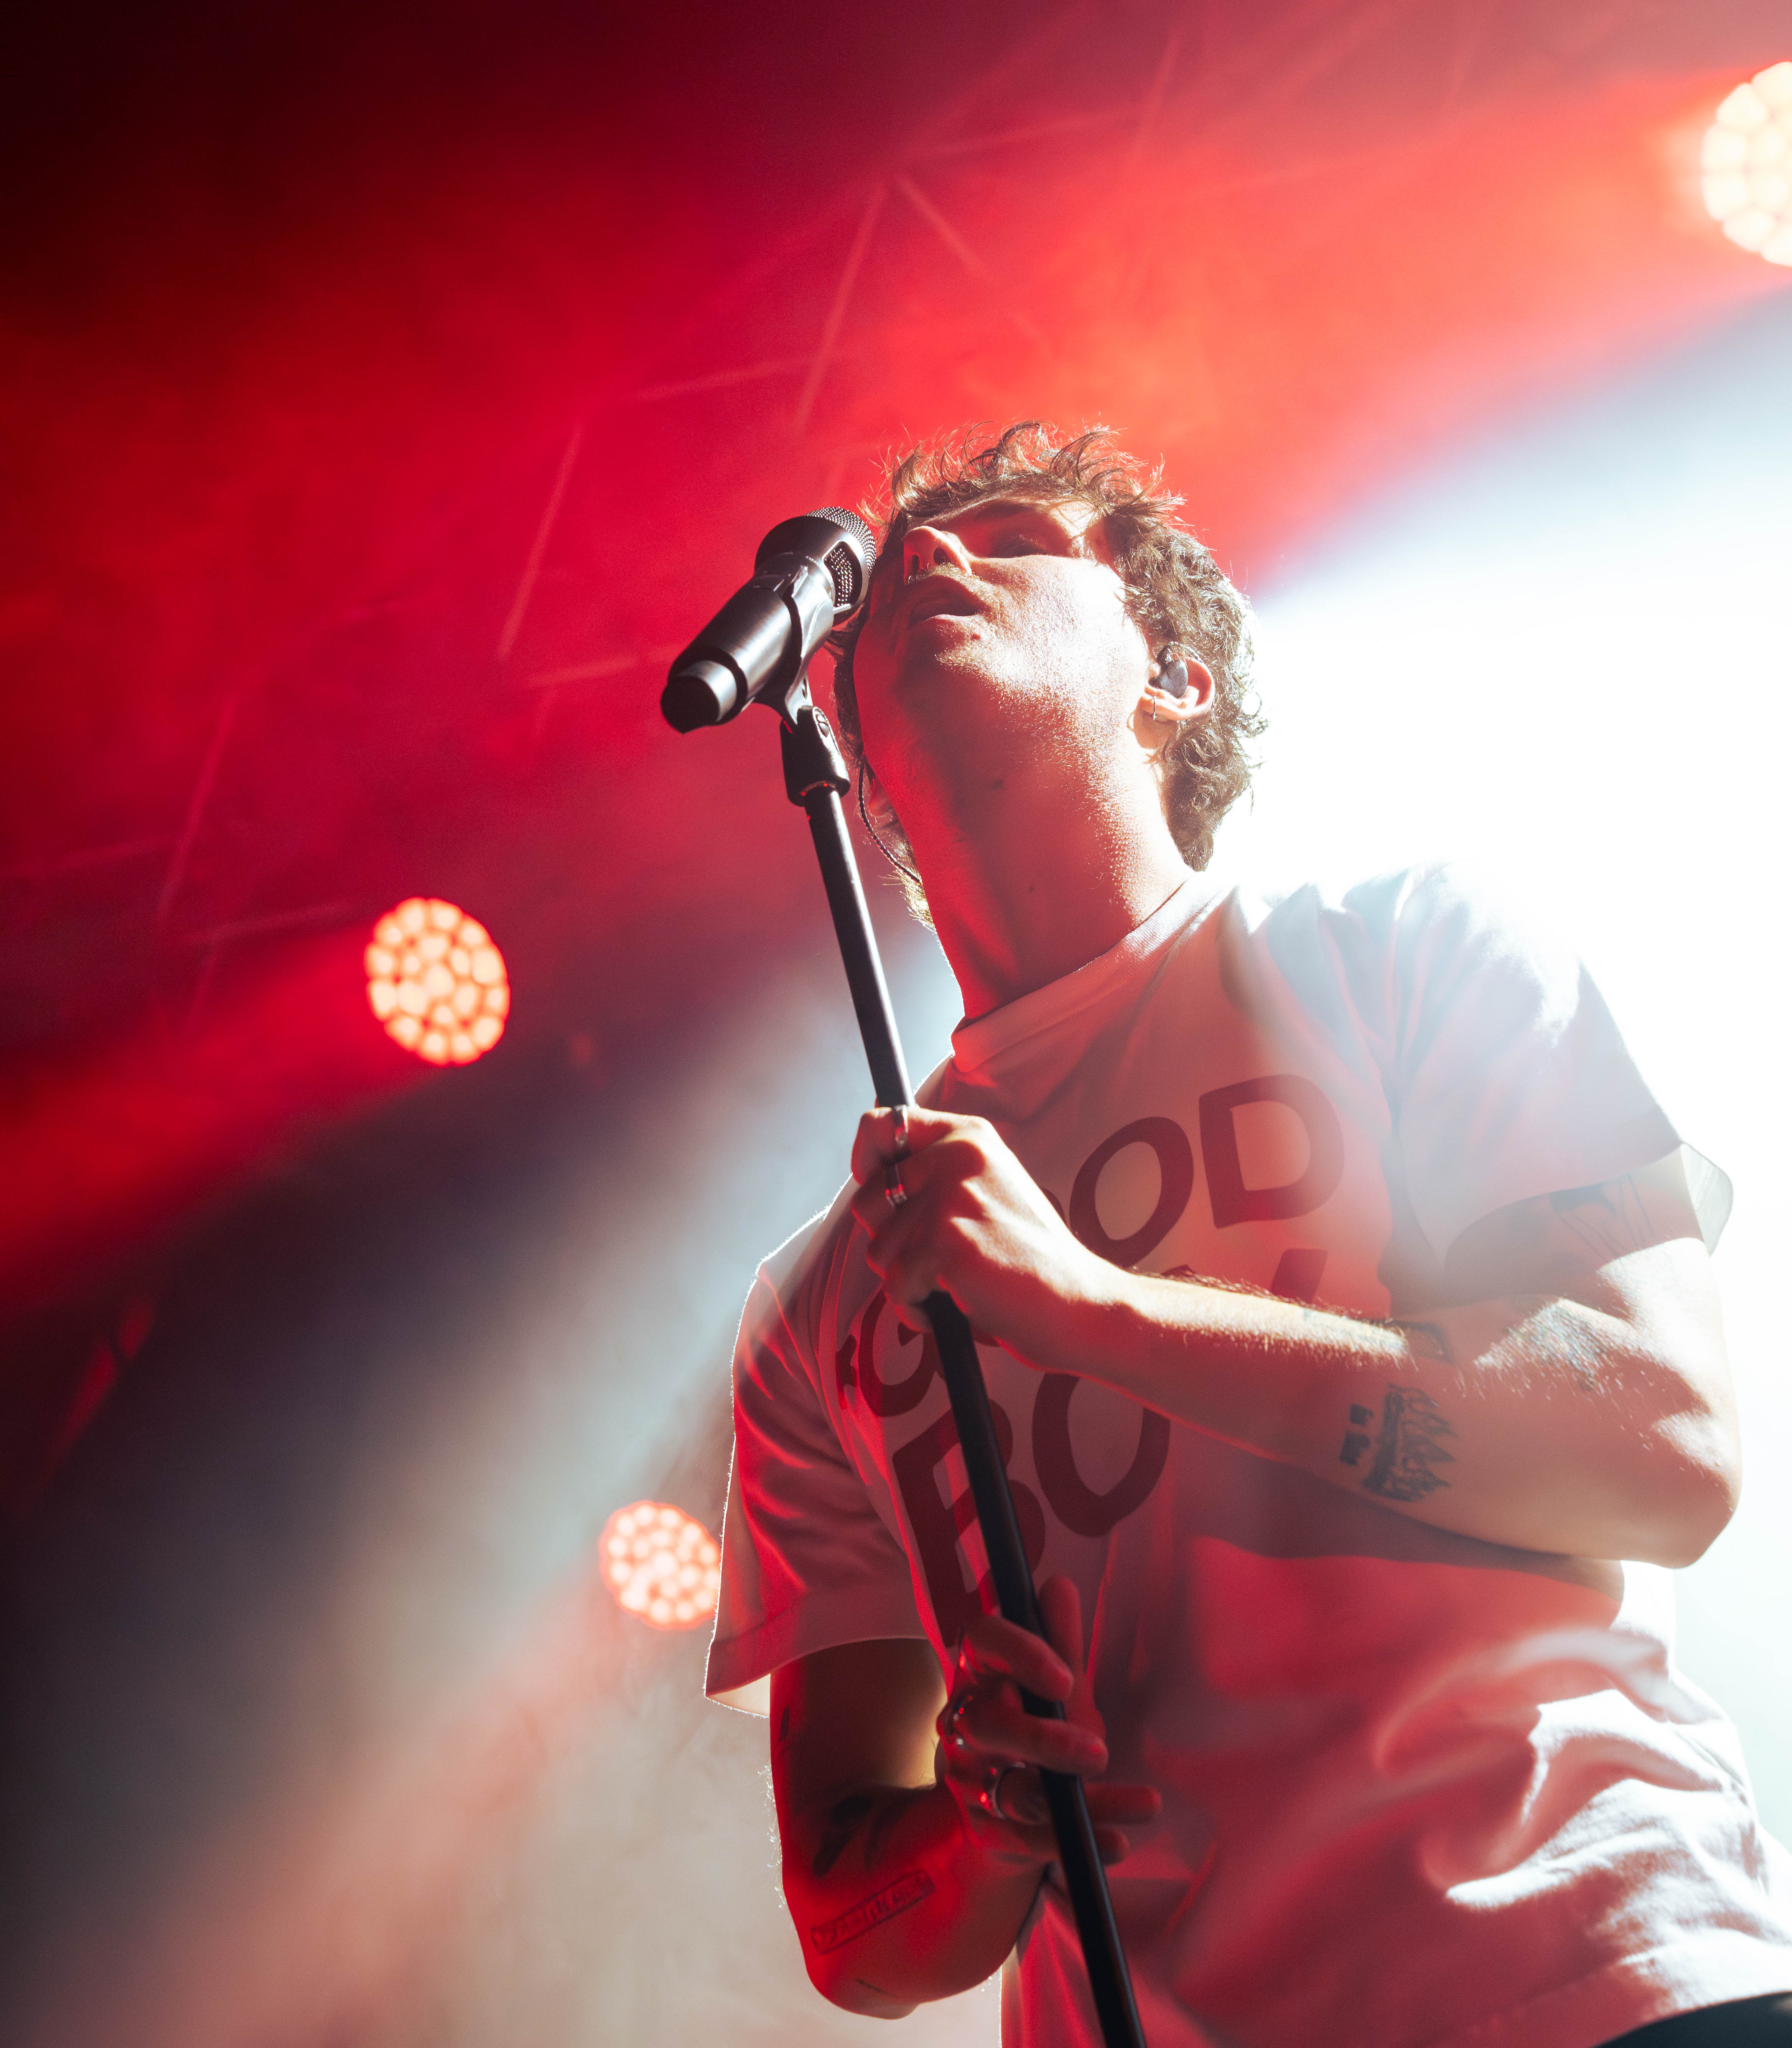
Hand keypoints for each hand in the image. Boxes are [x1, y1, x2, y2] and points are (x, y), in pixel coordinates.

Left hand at [848, 1105, 1105, 1359]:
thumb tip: (874, 1174)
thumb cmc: (1031, 1258)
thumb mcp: (987, 1187)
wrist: (1080, 1303)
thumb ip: (938, 1173)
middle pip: (867, 1199)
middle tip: (936, 1259)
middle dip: (889, 1242)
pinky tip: (957, 1304)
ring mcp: (949, 1200)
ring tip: (955, 1284)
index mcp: (967, 1137)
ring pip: (878, 1251)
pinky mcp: (945, 1245)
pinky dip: (917, 1309)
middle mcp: (955, 1156)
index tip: (875, 1184)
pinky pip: (896, 1286)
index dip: (865, 1158)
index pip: (882, 1123)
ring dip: (907, 1281)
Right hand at [934, 1576, 1158, 1872]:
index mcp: (981, 1672)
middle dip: (1043, 1740)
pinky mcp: (986, 1829)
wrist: (1006, 1805)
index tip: (1064, 1676)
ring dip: (1080, 1800)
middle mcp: (965, 1723)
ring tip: (1143, 1804)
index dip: (1019, 1653)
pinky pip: (1029, 1839)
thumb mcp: (1054, 1686)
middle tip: (1099, 1751)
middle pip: (988, 1726)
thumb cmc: (1035, 1725)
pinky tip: (1119, 1842)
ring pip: (1015, 1791)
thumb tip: (1057, 1587)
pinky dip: (1079, 1841)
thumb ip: (1060, 1642)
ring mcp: (971, 1780)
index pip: (980, 1642)